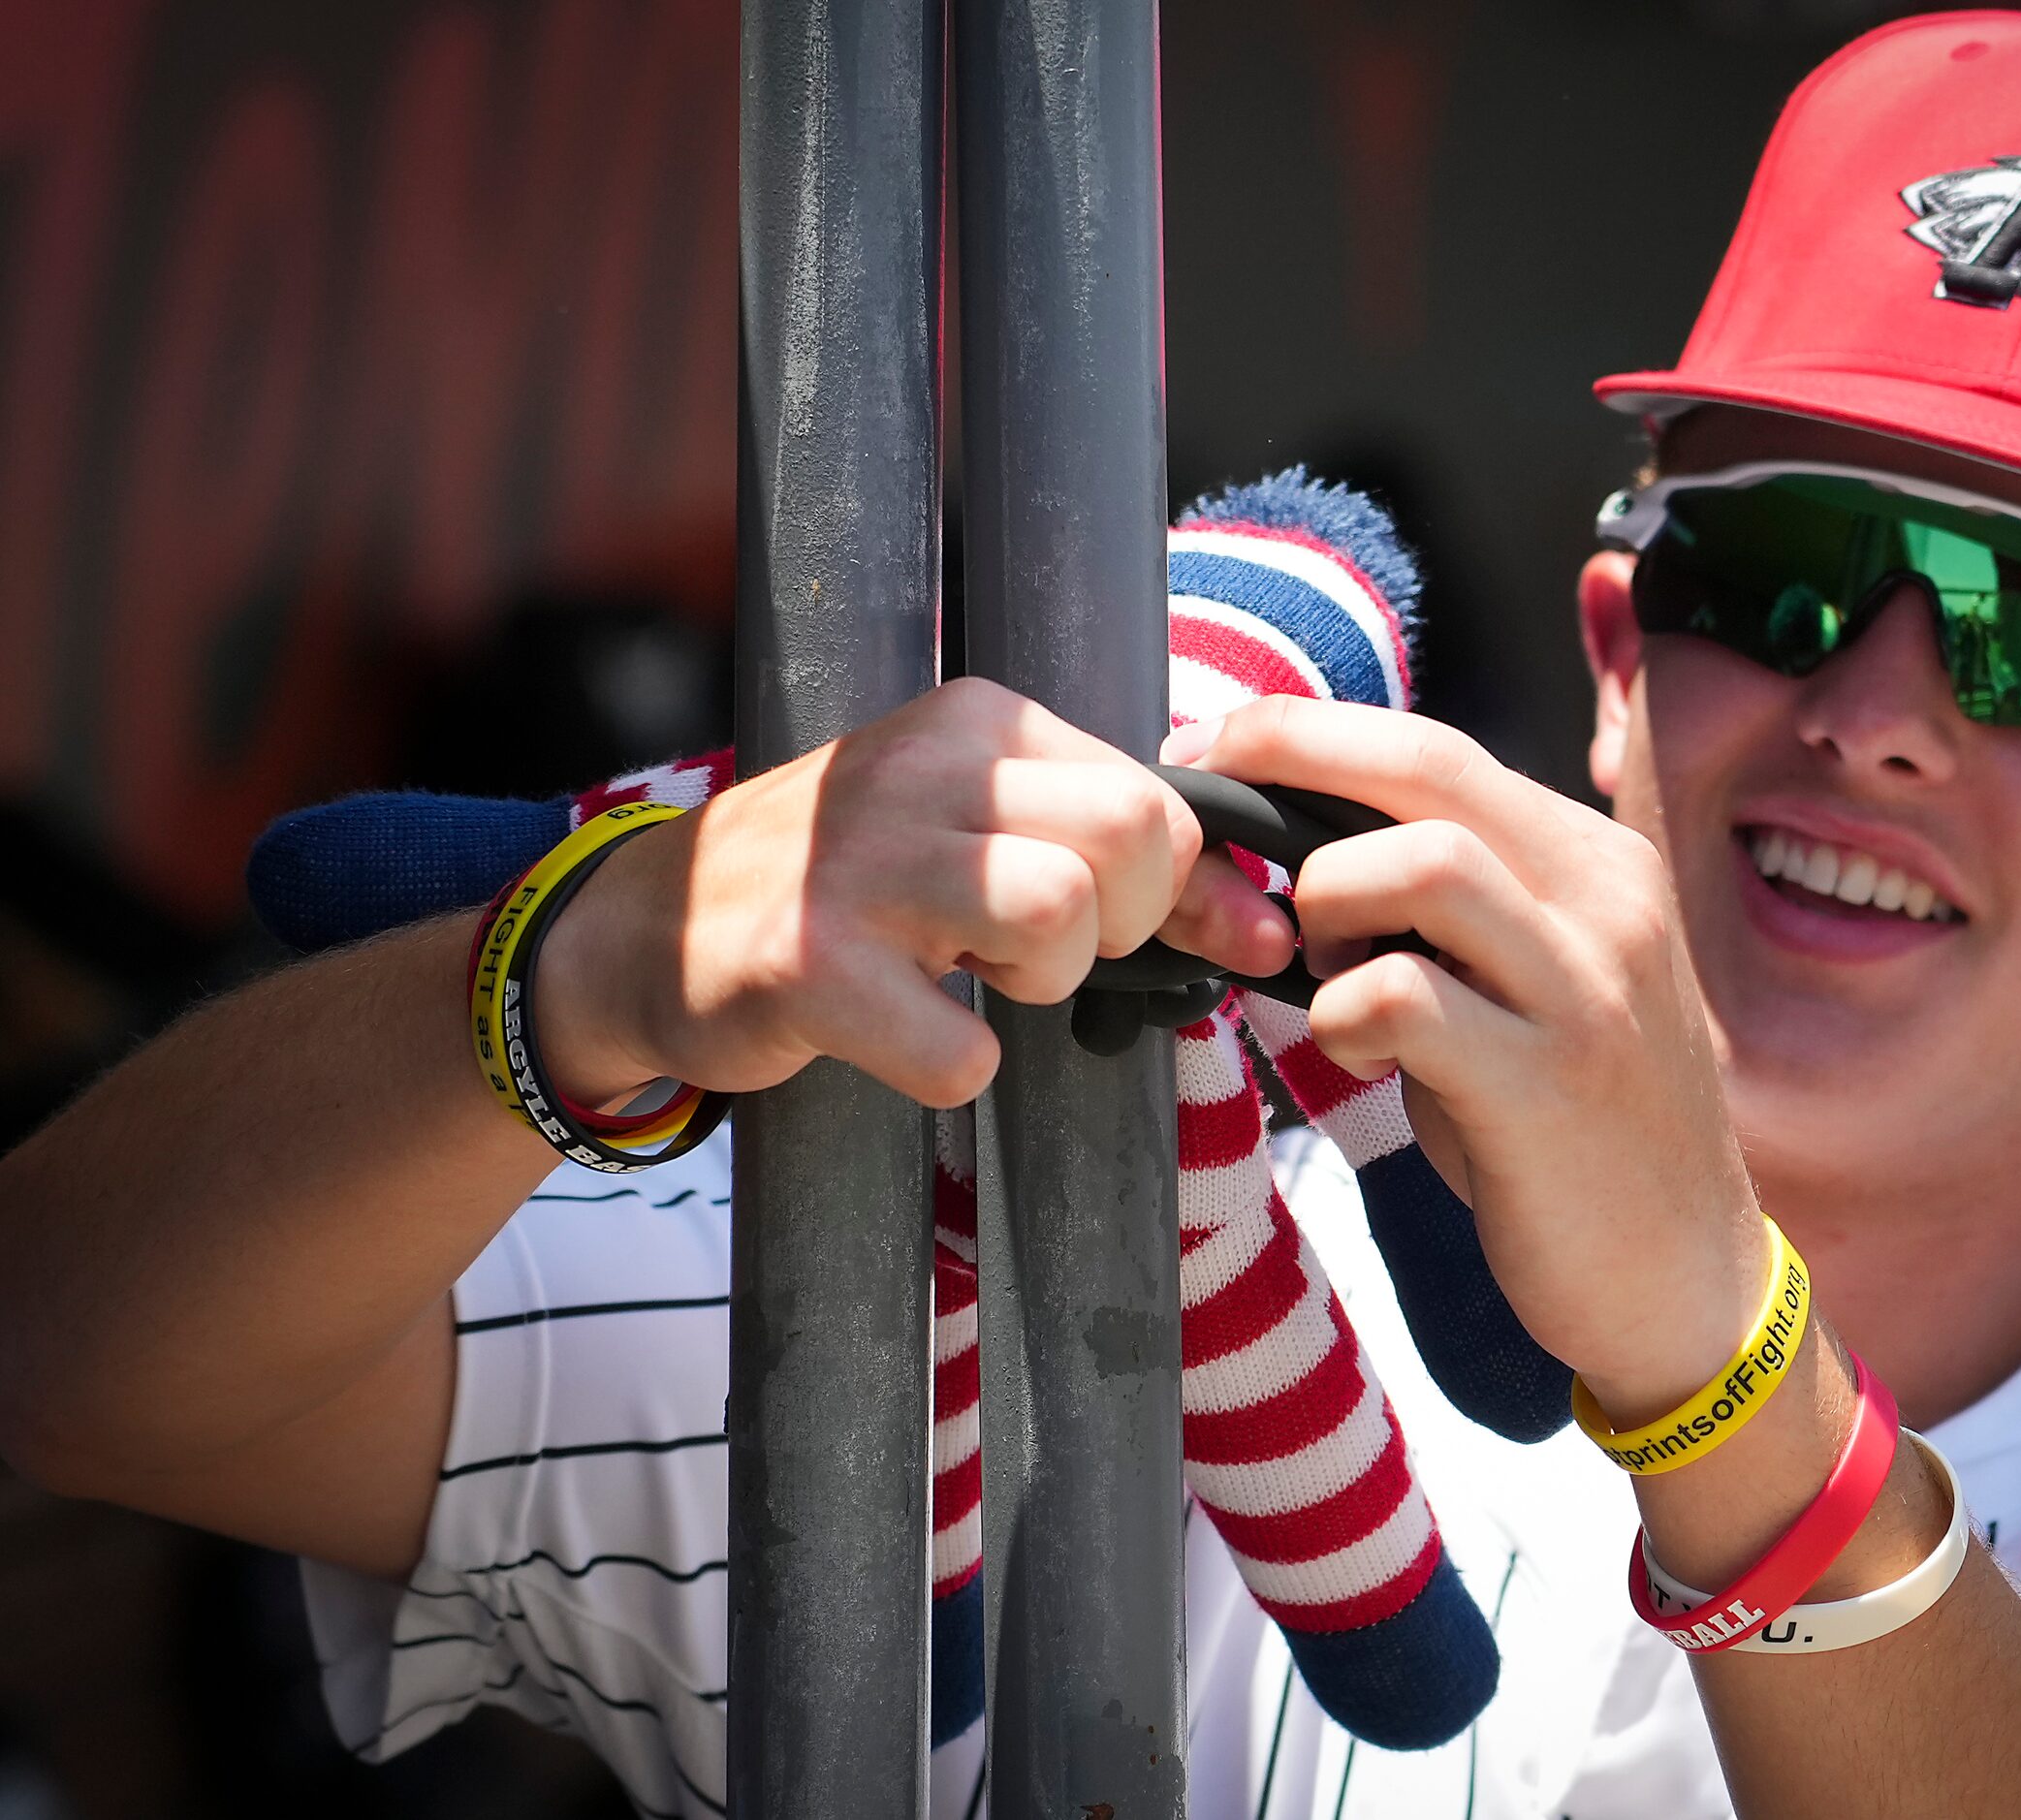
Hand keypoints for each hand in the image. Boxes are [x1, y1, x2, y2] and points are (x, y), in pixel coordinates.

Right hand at [536, 678, 1294, 1107]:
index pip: (1157, 796)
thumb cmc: (851, 886)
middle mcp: (917, 769)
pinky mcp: (808, 965)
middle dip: (1124, 926)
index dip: (1183, 891)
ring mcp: (856, 864)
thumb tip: (1267, 930)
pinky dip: (952, 1067)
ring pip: (1056, 917)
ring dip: (1043, 986)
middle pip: (1130, 838)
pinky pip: (961, 1051)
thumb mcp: (983, 840)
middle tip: (1047, 956)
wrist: (651, 932)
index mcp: (975, 725)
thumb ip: (1127, 873)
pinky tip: (901, 1033)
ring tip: (976, 982)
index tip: (1145, 933)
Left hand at [1168, 697, 1766, 1421]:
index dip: (1314, 733)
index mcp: (1595, 861)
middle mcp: (1605, 901)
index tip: (1225, 749)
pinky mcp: (1548, 1081)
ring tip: (1319, 971)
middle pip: (1427, 766)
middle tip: (1211, 800)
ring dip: (1327, 901)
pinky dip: (1340, 1012)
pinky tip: (1353, 1052)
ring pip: (1422, 862)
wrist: (1684, 1280)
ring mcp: (1585, 988)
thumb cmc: (1575, 1131)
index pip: (1438, 749)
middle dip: (1292, 753)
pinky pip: (1404, 996)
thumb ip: (1453, 913)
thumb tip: (1306, 848)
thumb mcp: (1532, 985)